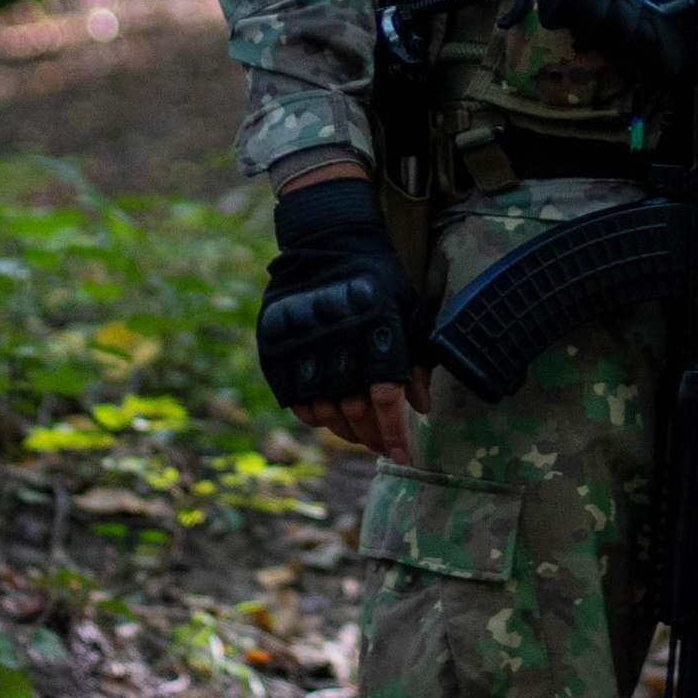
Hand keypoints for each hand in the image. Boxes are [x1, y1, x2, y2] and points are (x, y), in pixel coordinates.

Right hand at [258, 174, 431, 466]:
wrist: (328, 240)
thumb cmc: (379, 278)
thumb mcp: (410, 308)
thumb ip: (419, 357)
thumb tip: (422, 408)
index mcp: (376, 326)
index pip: (384, 395)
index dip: (394, 431)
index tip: (403, 457)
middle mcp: (338, 335)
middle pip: (353, 407)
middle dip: (371, 436)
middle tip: (382, 447)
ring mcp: (303, 340)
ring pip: (322, 407)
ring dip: (343, 430)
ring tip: (358, 434)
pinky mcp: (275, 344)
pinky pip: (293, 396)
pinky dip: (312, 415)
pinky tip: (328, 417)